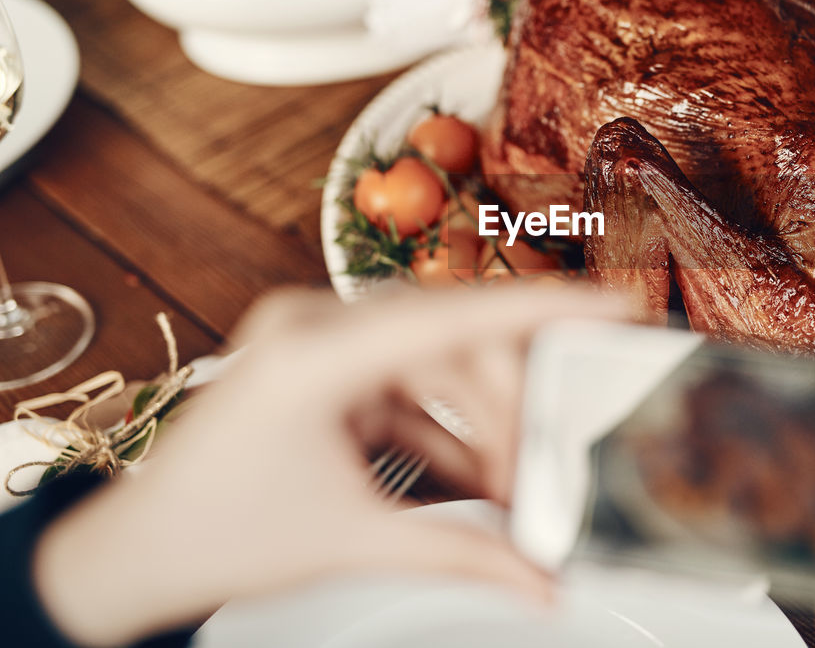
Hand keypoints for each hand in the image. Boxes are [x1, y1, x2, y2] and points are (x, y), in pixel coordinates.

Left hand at [33, 284, 626, 647]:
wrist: (136, 556)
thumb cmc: (212, 536)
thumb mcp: (353, 540)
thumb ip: (462, 552)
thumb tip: (540, 576)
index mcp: (314, 352)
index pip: (455, 316)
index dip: (543, 308)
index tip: (612, 304)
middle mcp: (314, 327)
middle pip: (454, 343)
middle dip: (509, 407)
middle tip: (551, 461)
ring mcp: (315, 343)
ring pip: (437, 366)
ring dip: (480, 427)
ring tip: (515, 486)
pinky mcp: (321, 369)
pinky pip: (408, 388)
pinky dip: (446, 433)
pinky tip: (477, 479)